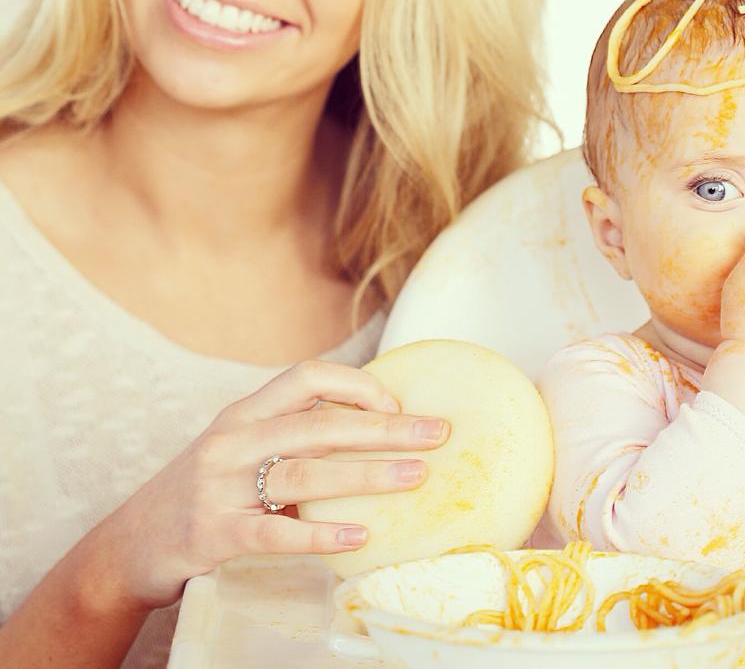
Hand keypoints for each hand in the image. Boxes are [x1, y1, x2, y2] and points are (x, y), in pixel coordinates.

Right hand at [106, 360, 448, 608]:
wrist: (130, 544)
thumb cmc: (205, 490)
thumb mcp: (240, 447)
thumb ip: (291, 433)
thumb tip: (373, 427)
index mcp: (245, 412)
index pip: (306, 376)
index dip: (356, 384)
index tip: (397, 404)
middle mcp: (233, 439)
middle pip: (320, 425)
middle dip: (385, 429)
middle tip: (438, 434)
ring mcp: (220, 486)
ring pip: (304, 472)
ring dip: (366, 475)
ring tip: (415, 478)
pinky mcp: (213, 533)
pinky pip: (274, 531)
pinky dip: (319, 532)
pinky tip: (358, 535)